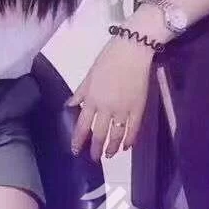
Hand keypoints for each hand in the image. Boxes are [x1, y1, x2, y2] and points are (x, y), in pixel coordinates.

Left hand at [65, 36, 153, 160]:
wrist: (132, 50)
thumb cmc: (108, 59)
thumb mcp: (89, 75)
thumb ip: (81, 93)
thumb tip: (70, 105)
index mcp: (92, 99)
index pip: (82, 124)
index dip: (79, 139)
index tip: (76, 150)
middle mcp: (106, 108)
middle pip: (99, 133)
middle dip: (95, 148)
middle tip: (94, 158)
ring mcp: (123, 109)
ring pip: (116, 134)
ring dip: (112, 147)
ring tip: (109, 155)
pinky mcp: (138, 108)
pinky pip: (134, 128)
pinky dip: (130, 139)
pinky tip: (127, 147)